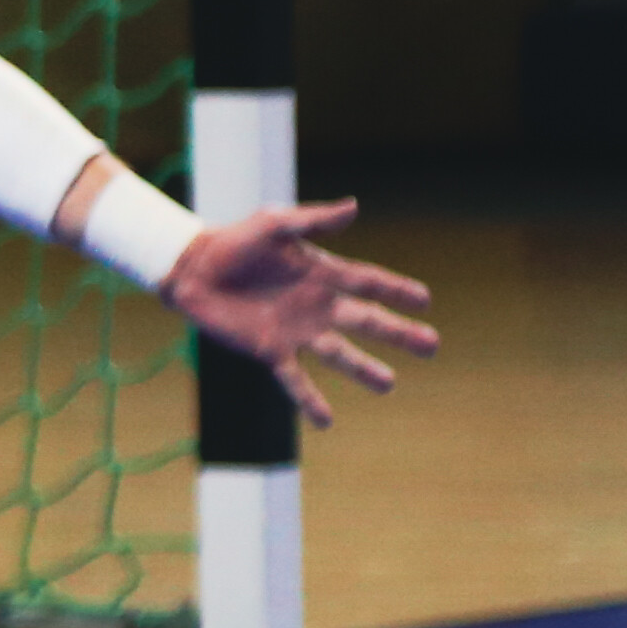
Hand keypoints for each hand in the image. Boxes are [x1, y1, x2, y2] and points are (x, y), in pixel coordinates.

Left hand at [165, 197, 438, 425]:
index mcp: (324, 273)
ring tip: (387, 383)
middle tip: (431, 345)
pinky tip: (326, 420)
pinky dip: (310, 400)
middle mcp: (318, 306)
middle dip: (399, 333)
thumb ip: (313, 220)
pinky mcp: (271, 351)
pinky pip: (294, 380)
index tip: (425, 300)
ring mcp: (297, 331)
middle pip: (366, 321)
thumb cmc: (236, 242)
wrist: (195, 269)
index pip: (369, 282)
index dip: (397, 290)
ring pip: (338, 354)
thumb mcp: (274, 224)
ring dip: (363, 369)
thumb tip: (354, 206)